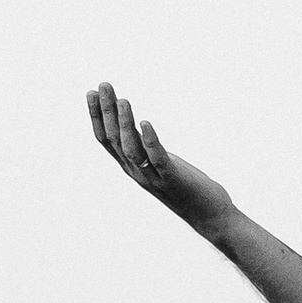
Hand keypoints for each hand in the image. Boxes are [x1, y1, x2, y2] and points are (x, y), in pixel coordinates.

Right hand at [86, 83, 238, 237]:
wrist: (210, 216)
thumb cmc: (187, 187)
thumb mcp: (160, 163)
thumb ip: (147, 148)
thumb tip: (138, 126)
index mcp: (132, 167)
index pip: (106, 140)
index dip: (97, 116)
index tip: (92, 92)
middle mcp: (137, 173)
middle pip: (115, 140)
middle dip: (107, 111)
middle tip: (103, 85)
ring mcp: (153, 177)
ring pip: (131, 149)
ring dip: (125, 123)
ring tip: (123, 100)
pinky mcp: (172, 179)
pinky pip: (157, 158)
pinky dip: (150, 140)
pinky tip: (146, 123)